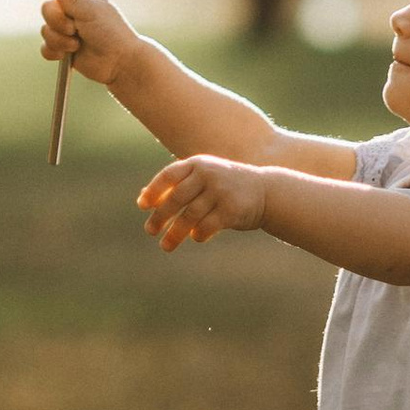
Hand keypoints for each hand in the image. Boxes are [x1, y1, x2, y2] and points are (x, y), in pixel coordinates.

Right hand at [36, 0, 139, 88]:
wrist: (119, 63)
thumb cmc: (111, 33)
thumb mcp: (91, 10)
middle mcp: (72, 11)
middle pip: (47, 8)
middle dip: (58, 21)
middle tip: (75, 29)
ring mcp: (67, 31)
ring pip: (45, 29)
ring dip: (60, 39)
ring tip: (77, 45)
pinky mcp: (64, 49)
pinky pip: (45, 47)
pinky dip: (54, 51)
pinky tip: (66, 55)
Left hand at [136, 154, 269, 250]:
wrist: (267, 192)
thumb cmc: (225, 187)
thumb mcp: (202, 179)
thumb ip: (176, 186)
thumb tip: (143, 198)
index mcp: (198, 164)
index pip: (169, 175)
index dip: (154, 191)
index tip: (143, 206)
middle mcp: (208, 175)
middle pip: (176, 199)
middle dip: (160, 217)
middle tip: (150, 231)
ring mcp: (221, 192)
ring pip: (190, 216)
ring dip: (175, 233)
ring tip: (165, 246)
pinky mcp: (231, 210)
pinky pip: (207, 226)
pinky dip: (198, 234)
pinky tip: (195, 237)